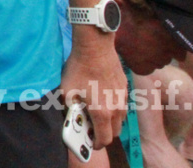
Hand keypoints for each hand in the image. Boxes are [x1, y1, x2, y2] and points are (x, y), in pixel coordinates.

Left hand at [61, 34, 125, 148]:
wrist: (95, 47)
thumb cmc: (79, 69)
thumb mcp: (67, 91)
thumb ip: (71, 109)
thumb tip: (74, 118)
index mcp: (102, 113)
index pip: (104, 139)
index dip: (97, 144)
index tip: (90, 142)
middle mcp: (116, 109)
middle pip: (115, 132)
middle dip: (104, 134)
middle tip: (92, 128)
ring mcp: (123, 99)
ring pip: (120, 119)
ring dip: (110, 121)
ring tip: (97, 112)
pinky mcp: (125, 88)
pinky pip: (121, 105)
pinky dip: (114, 108)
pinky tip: (102, 97)